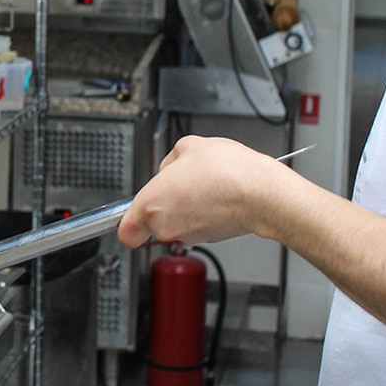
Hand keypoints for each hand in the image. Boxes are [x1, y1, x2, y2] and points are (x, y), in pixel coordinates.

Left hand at [118, 136, 297, 248]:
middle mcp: (166, 227)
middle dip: (165, 199)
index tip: (131, 215)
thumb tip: (172, 166)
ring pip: (177, 221)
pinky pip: (197, 224)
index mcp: (151, 205)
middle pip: (154, 219)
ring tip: (205, 185)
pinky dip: (204, 212)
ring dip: (186, 205)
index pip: (125, 230)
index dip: (128, 221)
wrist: (260, 193)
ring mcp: (189, 235)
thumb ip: (169, 160)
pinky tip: (216, 195)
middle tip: (181, 181)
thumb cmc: (226, 171)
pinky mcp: (210, 238)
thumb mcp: (187, 146)